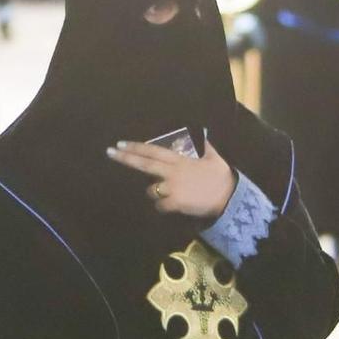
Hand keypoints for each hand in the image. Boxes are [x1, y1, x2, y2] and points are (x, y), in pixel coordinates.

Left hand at [106, 139, 236, 219]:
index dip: (136, 147)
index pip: (153, 151)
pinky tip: (172, 205)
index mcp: (179, 160)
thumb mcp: (214, 157)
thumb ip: (205, 145)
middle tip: (110, 152)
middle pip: (144, 165)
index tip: (120, 144)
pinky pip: (159, 205)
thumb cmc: (220, 177)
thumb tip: (204, 132)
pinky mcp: (174, 203)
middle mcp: (172, 172)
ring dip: (154, 191)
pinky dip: (163, 206)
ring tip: (168, 193)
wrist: (228, 198)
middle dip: (125, 158)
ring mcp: (172, 188)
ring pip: (150, 189)